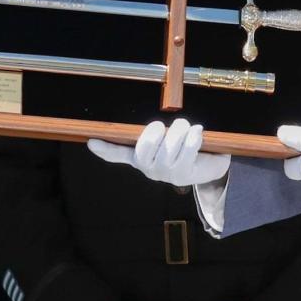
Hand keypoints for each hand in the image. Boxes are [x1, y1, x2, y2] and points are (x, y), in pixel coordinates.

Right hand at [89, 120, 230, 186]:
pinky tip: (198, 132)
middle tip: (171, 125)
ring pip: (169, 146)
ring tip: (188, 128)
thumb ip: (148, 135)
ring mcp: (165, 174)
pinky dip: (194, 137)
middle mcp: (149, 168)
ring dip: (181, 130)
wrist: (209, 165)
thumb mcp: (164, 142)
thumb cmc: (183, 149)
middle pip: (146, 146)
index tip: (91, 142)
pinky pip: (188, 149)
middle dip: (159, 130)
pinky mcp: (184, 175)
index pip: (118, 153)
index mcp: (140, 157)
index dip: (105, 149)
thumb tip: (124, 129)